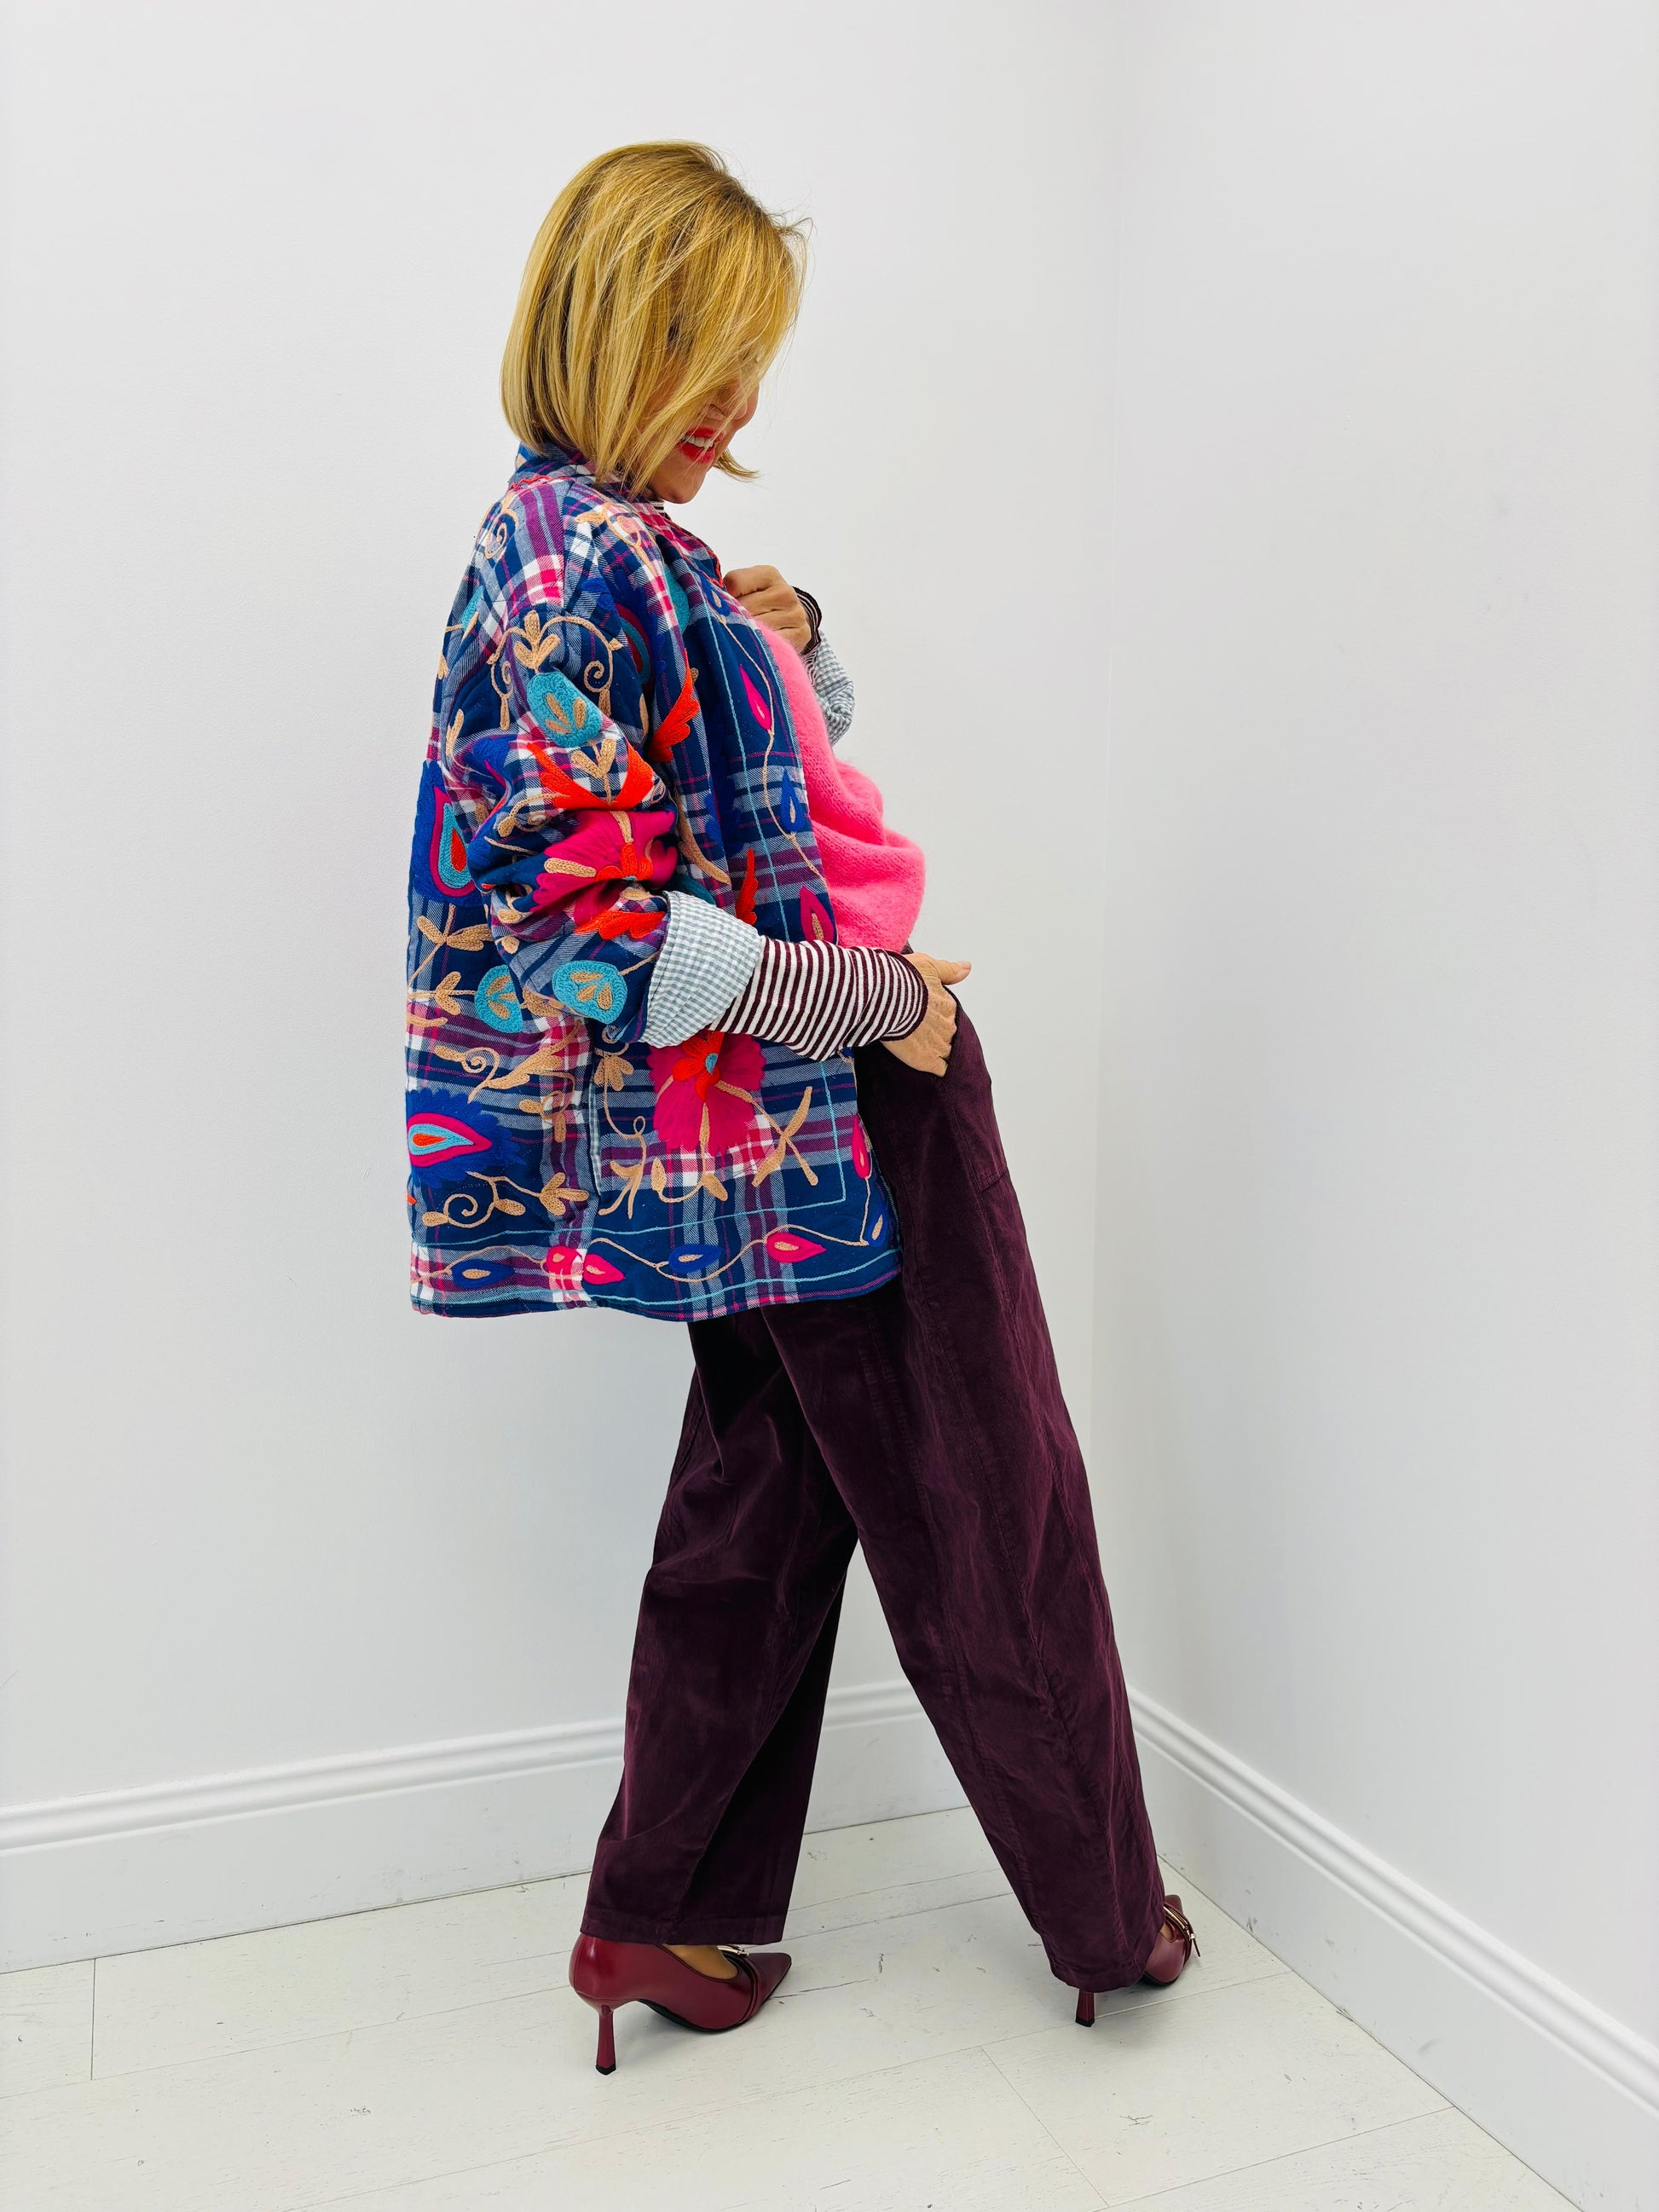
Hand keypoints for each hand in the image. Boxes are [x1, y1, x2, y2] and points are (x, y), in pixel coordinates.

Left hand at [722, 564, 811, 653]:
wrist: (788, 618)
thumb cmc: (758, 601)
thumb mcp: (745, 587)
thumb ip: (729, 587)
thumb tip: (711, 600)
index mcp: (769, 574)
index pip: (736, 582)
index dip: (723, 596)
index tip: (721, 604)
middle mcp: (786, 592)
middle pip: (745, 607)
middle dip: (732, 618)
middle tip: (726, 625)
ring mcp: (795, 614)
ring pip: (758, 628)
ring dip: (744, 635)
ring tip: (741, 636)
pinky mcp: (801, 634)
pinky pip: (772, 643)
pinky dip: (760, 647)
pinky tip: (755, 646)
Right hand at [882, 954, 971, 1075]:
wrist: (884, 996)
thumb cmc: (901, 978)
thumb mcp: (928, 966)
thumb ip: (949, 970)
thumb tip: (967, 967)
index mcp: (948, 1004)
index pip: (948, 1014)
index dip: (936, 1016)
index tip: (923, 1016)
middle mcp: (948, 1025)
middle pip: (948, 1033)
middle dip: (937, 1034)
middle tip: (918, 1033)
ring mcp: (940, 1044)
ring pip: (946, 1052)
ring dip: (937, 1052)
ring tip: (920, 1050)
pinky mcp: (928, 1060)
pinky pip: (940, 1070)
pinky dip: (936, 1069)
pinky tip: (927, 1066)